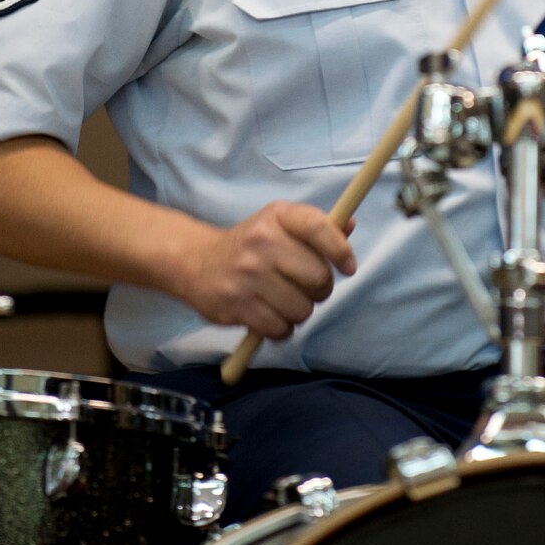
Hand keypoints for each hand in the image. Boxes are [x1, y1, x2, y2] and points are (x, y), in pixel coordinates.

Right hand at [174, 202, 355, 340]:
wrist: (195, 262)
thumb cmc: (250, 244)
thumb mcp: (278, 224)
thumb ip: (315, 227)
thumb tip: (349, 225)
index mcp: (277, 215)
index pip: (319, 227)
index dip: (340, 251)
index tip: (348, 267)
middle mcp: (261, 241)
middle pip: (318, 277)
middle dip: (320, 290)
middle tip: (307, 288)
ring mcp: (247, 274)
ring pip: (302, 309)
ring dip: (299, 311)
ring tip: (284, 300)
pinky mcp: (236, 305)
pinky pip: (280, 329)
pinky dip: (280, 328)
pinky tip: (269, 314)